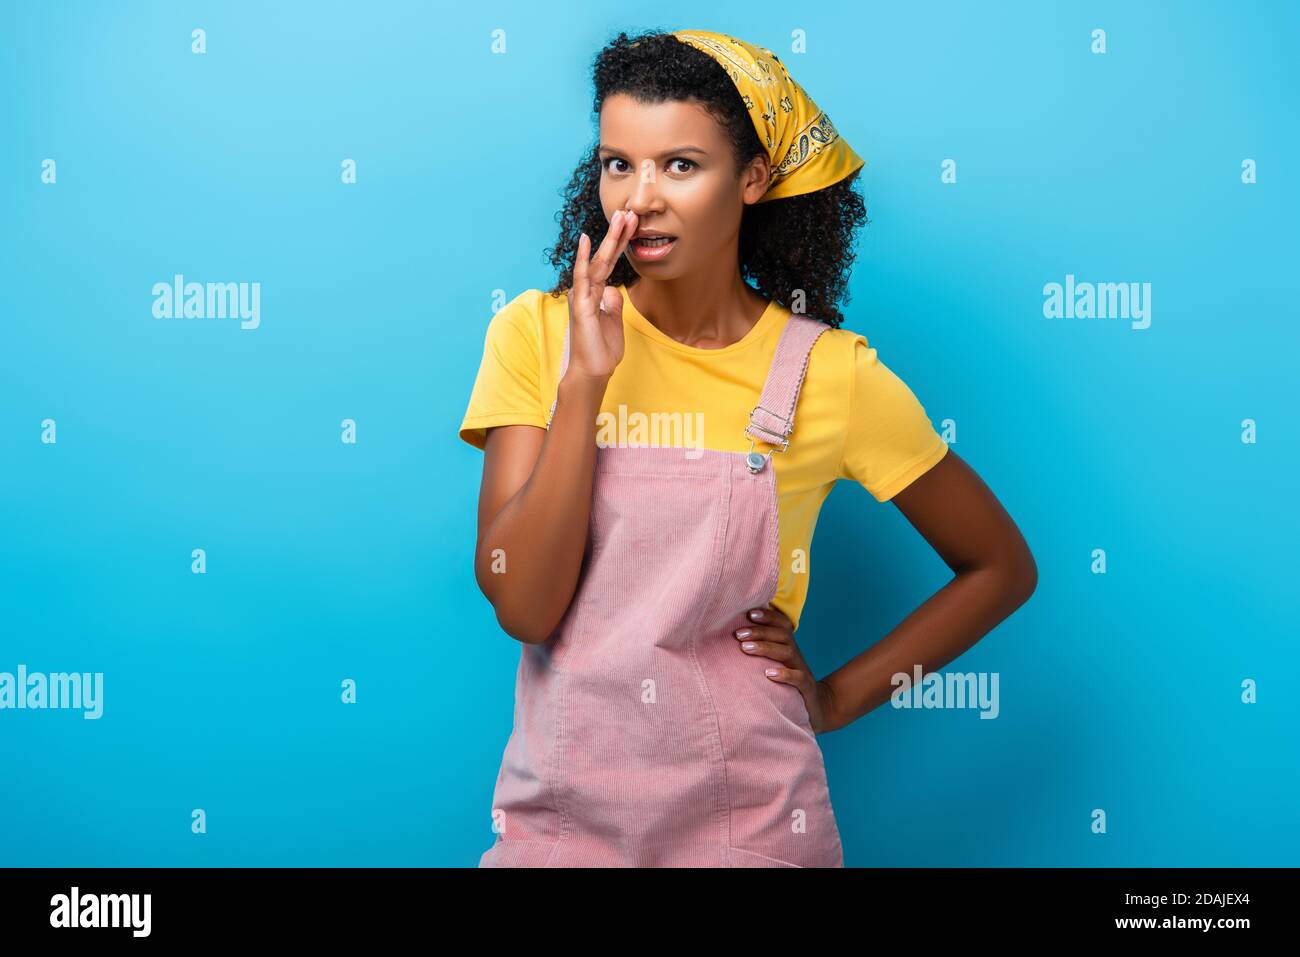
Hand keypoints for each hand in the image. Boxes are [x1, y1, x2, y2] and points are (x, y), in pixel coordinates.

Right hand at [565, 208, 637, 382]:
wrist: (593, 371)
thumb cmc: (601, 350)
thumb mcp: (614, 322)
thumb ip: (612, 304)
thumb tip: (614, 290)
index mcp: (594, 294)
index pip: (609, 263)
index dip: (620, 243)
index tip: (631, 225)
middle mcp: (586, 291)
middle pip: (604, 256)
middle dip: (617, 234)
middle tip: (628, 212)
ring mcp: (582, 296)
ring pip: (597, 261)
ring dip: (609, 239)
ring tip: (620, 218)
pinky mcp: (581, 305)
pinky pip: (583, 278)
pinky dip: (584, 258)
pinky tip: (586, 241)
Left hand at [733, 605, 839, 733]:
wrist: (816, 705)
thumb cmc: (787, 681)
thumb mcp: (775, 663)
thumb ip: (762, 649)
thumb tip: (734, 637)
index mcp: (788, 646)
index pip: (782, 624)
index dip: (768, 616)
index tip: (749, 613)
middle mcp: (795, 654)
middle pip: (782, 635)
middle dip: (759, 631)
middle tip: (738, 634)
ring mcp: (801, 670)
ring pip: (787, 652)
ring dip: (765, 648)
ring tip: (745, 648)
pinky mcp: (806, 687)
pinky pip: (798, 678)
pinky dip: (784, 674)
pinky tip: (768, 673)